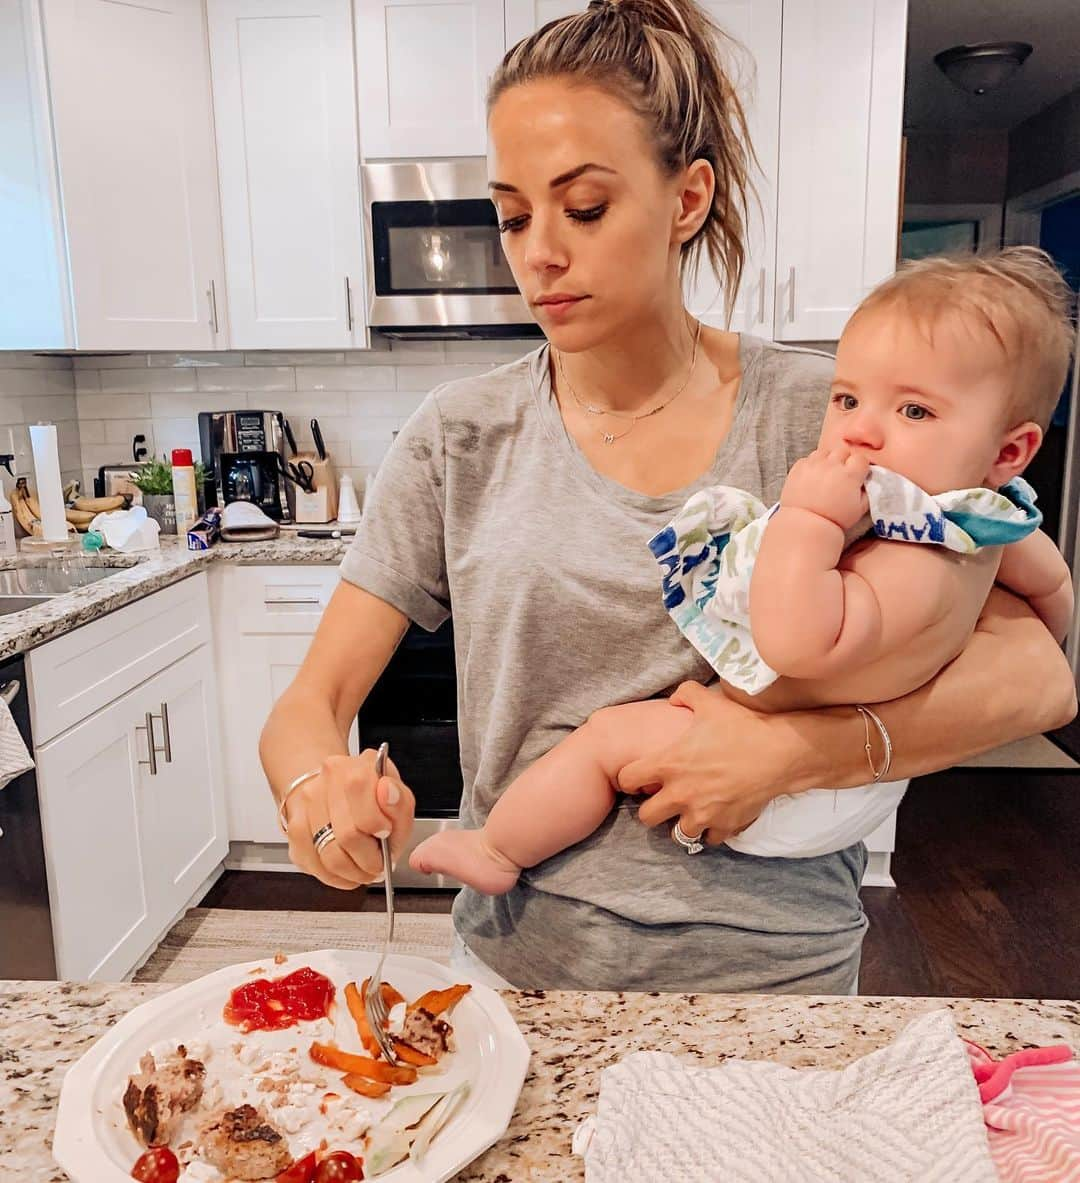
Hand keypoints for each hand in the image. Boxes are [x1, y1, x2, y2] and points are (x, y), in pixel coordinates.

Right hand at [282, 749, 414, 888]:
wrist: (336, 790)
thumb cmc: (371, 798)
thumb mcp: (397, 796)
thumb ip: (399, 799)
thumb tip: (388, 792)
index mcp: (353, 770)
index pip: (365, 810)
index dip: (379, 830)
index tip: (386, 834)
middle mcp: (324, 784)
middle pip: (348, 838)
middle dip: (370, 860)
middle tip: (379, 862)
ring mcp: (305, 807)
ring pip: (330, 858)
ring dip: (354, 873)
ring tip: (366, 869)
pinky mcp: (294, 831)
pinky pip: (316, 867)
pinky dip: (337, 876)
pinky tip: (348, 868)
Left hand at [617, 682, 796, 845]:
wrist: (779, 752)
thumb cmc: (742, 726)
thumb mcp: (710, 701)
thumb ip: (685, 694)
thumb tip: (673, 699)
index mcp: (669, 764)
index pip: (627, 779)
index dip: (629, 778)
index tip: (640, 777)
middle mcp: (680, 794)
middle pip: (646, 817)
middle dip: (652, 809)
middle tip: (663, 799)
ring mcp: (702, 814)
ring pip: (677, 835)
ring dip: (681, 824)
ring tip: (690, 811)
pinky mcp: (725, 826)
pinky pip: (709, 840)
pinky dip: (711, 831)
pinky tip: (716, 816)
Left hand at [779, 446, 869, 530]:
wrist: (806, 524)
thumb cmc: (835, 519)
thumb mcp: (860, 508)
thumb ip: (868, 491)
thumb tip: (870, 480)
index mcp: (849, 475)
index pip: (860, 458)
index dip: (859, 467)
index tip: (856, 475)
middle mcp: (832, 465)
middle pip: (842, 451)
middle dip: (844, 460)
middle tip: (840, 475)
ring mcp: (814, 465)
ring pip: (825, 452)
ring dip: (827, 460)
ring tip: (825, 474)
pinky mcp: (798, 467)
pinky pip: (808, 458)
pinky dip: (812, 465)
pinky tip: (812, 477)